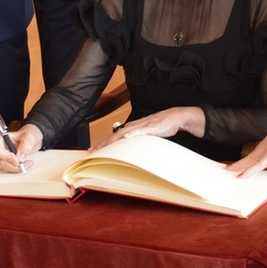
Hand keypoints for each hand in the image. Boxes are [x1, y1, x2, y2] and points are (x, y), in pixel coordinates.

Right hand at [0, 124, 42, 172]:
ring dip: (15, 168)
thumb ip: (26, 146)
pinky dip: (14, 169)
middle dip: (13, 165)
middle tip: (26, 165)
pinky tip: (23, 165)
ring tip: (27, 164)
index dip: (7, 157)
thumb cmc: (25, 136)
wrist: (26, 141)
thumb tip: (20, 157)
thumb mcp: (29, 137)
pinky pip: (5, 169)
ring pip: (2, 167)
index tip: (18, 162)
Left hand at [89, 107, 204, 150]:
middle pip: (115, 135)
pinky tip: (126, 137)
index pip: (114, 137)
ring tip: (103, 147)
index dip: (103, 143)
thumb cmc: (161, 125)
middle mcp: (134, 126)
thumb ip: (136, 137)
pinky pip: (140, 131)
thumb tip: (127, 142)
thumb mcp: (146, 133)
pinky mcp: (151, 126)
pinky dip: (133, 134)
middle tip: (91, 151)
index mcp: (132, 128)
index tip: (92, 150)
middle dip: (103, 143)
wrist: (174, 116)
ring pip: (124, 133)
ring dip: (113, 140)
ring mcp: (142, 126)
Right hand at [227, 99, 266, 179]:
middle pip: (252, 156)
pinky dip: (254, 153)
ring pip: (255, 151)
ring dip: (246, 159)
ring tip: (238, 164)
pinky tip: (255, 155)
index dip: (250, 170)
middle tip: (228, 169)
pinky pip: (260, 147)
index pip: (260, 161)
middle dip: (240, 163)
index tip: (240, 176)